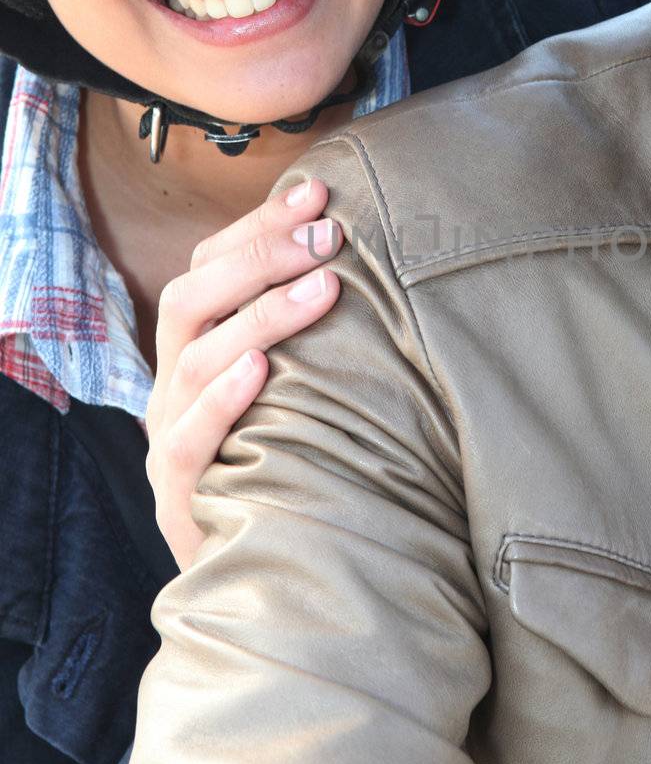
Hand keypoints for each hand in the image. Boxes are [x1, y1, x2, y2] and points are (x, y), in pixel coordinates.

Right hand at [146, 177, 343, 570]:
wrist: (256, 573)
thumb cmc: (286, 462)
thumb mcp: (294, 389)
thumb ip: (310, 333)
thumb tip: (367, 258)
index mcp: (195, 350)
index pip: (210, 266)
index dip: (258, 226)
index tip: (318, 190)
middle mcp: (174, 385)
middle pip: (192, 297)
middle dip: (261, 256)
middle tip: (330, 233)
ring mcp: (169, 437)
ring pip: (196, 359)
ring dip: (262, 315)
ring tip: (323, 285)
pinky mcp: (180, 493)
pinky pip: (190, 438)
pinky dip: (223, 400)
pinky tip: (261, 370)